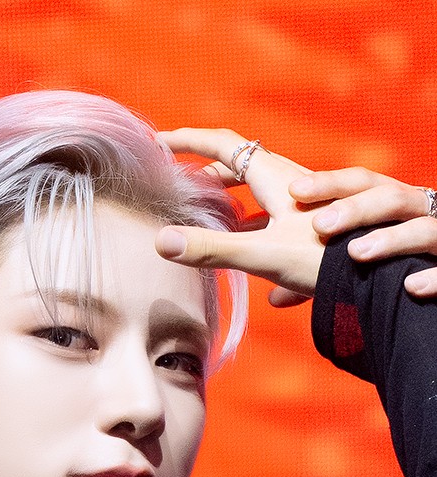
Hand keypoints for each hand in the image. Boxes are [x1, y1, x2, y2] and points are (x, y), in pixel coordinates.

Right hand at [155, 129, 324, 302]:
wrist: (378, 276)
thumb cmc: (326, 259)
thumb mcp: (262, 255)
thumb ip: (210, 249)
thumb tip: (161, 241)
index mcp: (273, 178)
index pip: (223, 144)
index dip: (188, 140)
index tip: (159, 142)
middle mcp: (290, 184)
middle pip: (241, 167)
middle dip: (208, 173)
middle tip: (182, 185)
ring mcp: (305, 206)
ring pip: (262, 196)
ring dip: (233, 203)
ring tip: (213, 221)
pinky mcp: (316, 230)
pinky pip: (279, 224)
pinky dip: (257, 234)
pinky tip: (254, 270)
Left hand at [289, 169, 436, 298]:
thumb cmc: (401, 267)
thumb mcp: (363, 261)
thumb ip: (322, 276)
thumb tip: (274, 298)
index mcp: (394, 207)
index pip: (362, 183)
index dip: (330, 183)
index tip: (294, 191)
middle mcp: (421, 214)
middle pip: (391, 197)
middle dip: (356, 207)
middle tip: (320, 224)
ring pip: (424, 228)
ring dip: (390, 239)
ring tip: (356, 253)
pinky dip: (434, 277)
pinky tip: (411, 287)